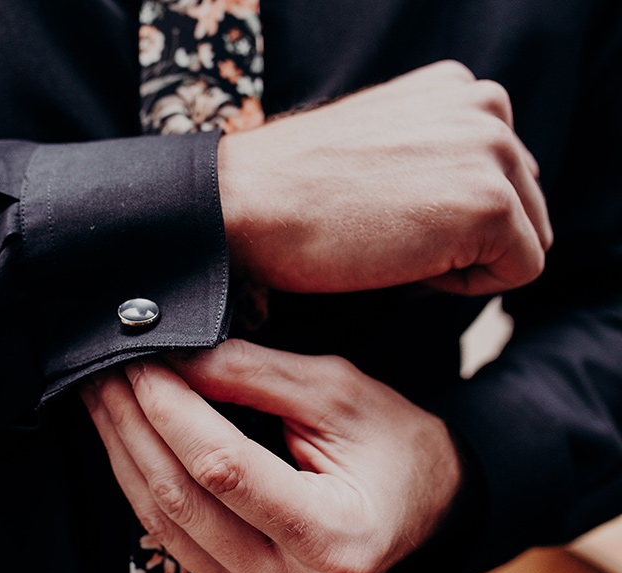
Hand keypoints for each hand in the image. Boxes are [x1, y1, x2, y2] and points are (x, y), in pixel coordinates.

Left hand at [80, 340, 461, 572]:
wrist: (426, 507)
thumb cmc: (394, 444)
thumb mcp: (337, 392)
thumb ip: (253, 375)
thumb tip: (175, 358)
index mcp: (334, 538)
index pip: (222, 467)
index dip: (170, 408)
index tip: (140, 358)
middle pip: (181, 497)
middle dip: (133, 422)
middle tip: (104, 366)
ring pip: (163, 521)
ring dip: (124, 449)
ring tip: (102, 393)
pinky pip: (172, 535)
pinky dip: (142, 479)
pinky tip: (124, 435)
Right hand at [219, 59, 551, 294]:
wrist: (245, 204)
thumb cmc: (295, 188)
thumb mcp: (380, 144)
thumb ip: (437, 151)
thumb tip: (479, 201)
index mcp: (458, 88)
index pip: (502, 173)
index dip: (449, 214)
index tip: (387, 214)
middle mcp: (485, 106)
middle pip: (524, 205)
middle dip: (466, 238)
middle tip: (386, 234)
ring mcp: (492, 152)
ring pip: (526, 238)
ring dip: (466, 259)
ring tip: (394, 244)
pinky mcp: (489, 205)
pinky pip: (518, 271)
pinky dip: (464, 285)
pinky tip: (403, 263)